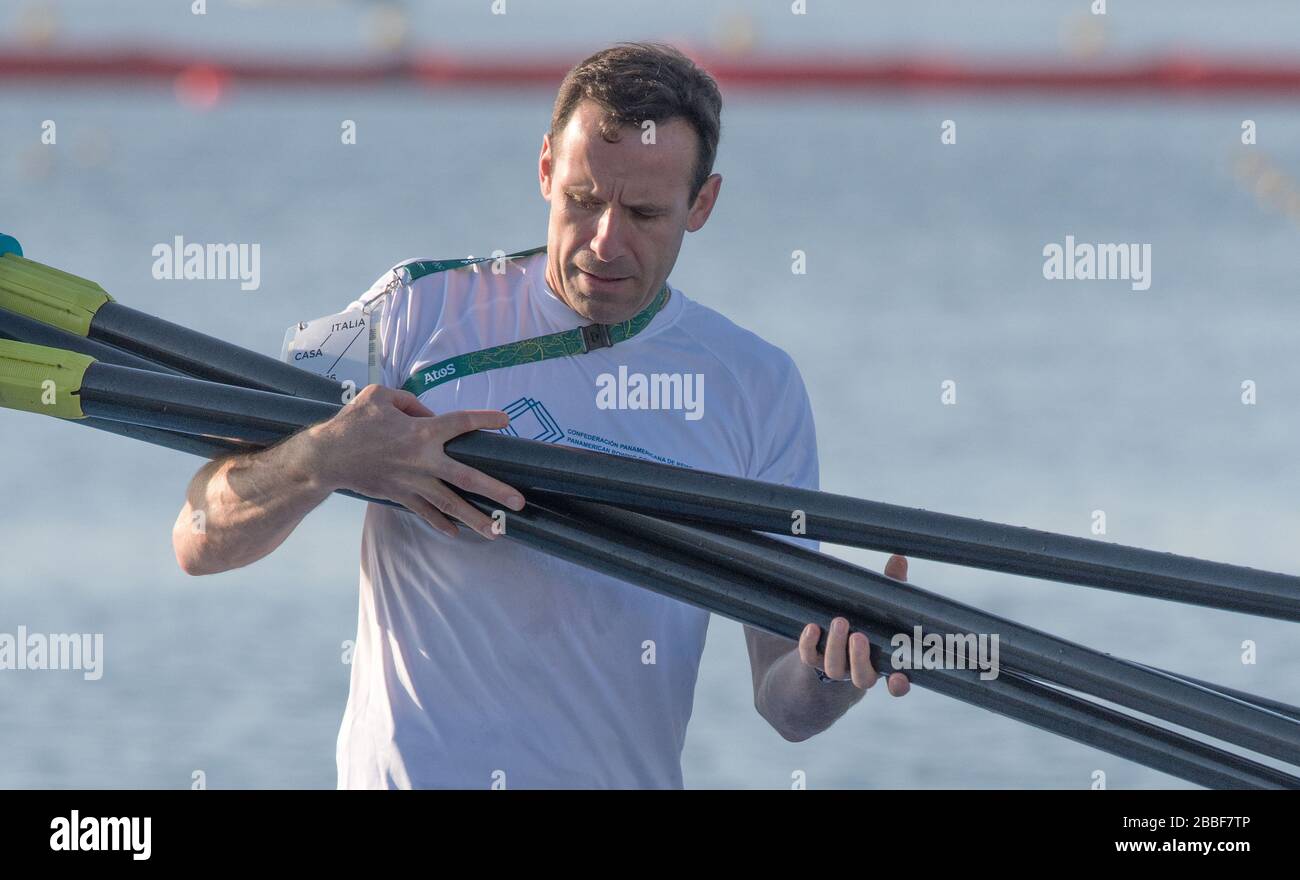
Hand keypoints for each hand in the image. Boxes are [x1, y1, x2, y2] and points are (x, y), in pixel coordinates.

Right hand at [307, 384, 524, 538]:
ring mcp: (413, 482)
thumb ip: (412, 401)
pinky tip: (457, 532)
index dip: (484, 420)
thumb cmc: (353, 422)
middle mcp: (423, 460)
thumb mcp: (381, 397)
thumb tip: (431, 414)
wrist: (326, 457)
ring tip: (498, 531)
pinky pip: (426, 512)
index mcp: (421, 432)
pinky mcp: (401, 495)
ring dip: (475, 518)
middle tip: (519, 502)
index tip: (505, 421)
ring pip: (450, 504)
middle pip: (467, 478)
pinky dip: (442, 523)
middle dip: (496, 490)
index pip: (461, 423)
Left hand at [797, 554, 911, 695]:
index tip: (898, 678)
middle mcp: (859, 671)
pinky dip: (809, 644)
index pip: (896, 684)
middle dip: (860, 659)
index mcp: (882, 663)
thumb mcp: (878, 604)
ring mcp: (835, 668)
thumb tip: (899, 559)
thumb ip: (890, 585)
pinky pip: (809, 657)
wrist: (824, 638)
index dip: (898, 685)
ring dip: (836, 647)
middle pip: (862, 677)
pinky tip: (812, 627)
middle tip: (859, 636)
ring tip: (839, 621)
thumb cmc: (862, 620)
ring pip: (835, 668)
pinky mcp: (813, 660)